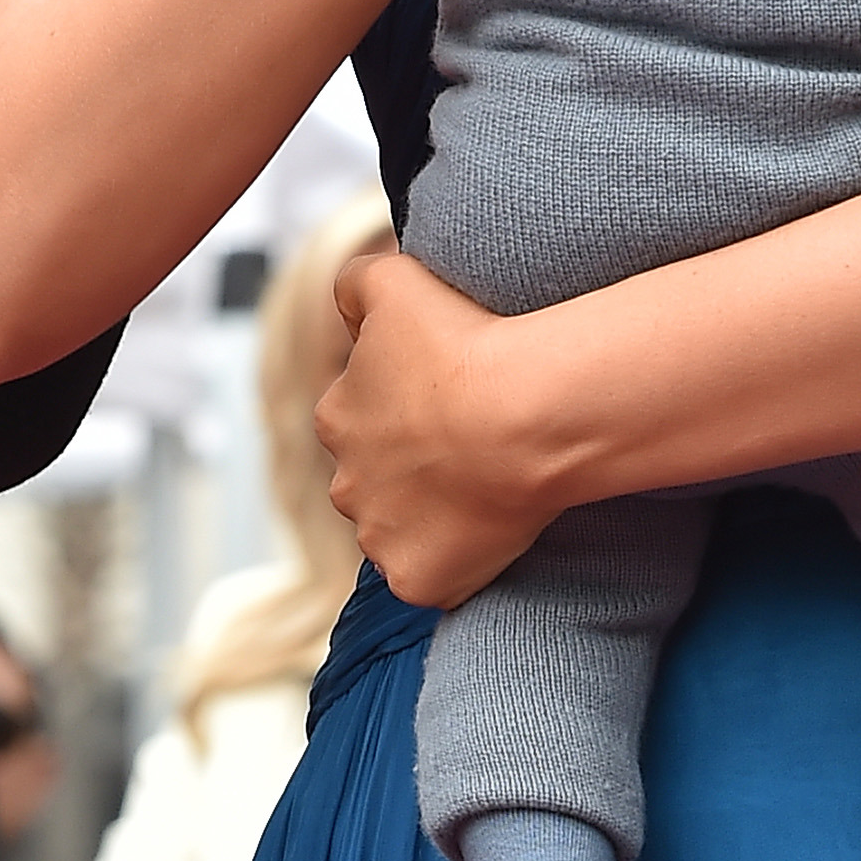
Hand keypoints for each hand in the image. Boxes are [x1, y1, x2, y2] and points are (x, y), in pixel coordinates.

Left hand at [317, 242, 569, 608]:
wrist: (524, 415)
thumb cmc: (466, 343)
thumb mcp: (394, 278)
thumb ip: (355, 282)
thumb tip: (347, 301)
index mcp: (336, 417)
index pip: (360, 419)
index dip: (407, 412)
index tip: (451, 404)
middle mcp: (346, 483)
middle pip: (375, 481)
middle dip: (411, 470)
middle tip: (471, 451)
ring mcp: (379, 538)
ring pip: (399, 531)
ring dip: (431, 517)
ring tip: (486, 492)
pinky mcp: (417, 581)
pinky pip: (430, 578)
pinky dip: (455, 564)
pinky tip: (490, 535)